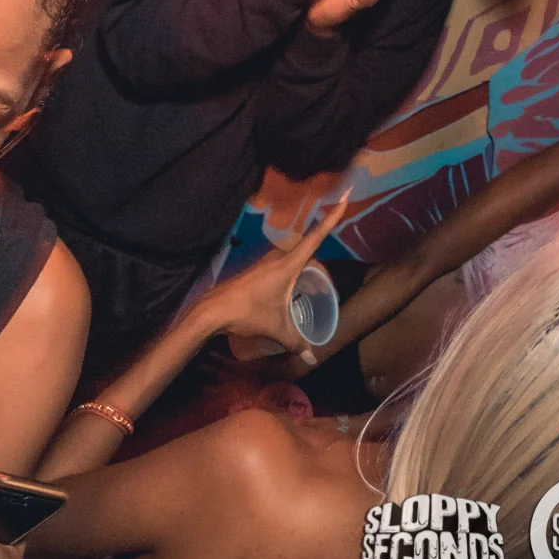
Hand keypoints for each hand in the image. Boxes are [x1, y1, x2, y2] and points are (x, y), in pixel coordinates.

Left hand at [203, 196, 349, 366]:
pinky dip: (291, 269)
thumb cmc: (247, 314)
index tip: (346, 199)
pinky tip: (290, 286)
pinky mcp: (255, 270)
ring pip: (291, 255)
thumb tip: (313, 358)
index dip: (332, 218)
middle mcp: (276, 257)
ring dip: (303, 261)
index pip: (316, 237)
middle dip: (319, 249)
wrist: (212, 310)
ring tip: (315, 278)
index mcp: (287, 264)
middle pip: (305, 246)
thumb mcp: (277, 330)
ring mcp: (264, 262)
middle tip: (329, 268)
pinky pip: (281, 264)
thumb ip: (298, 343)